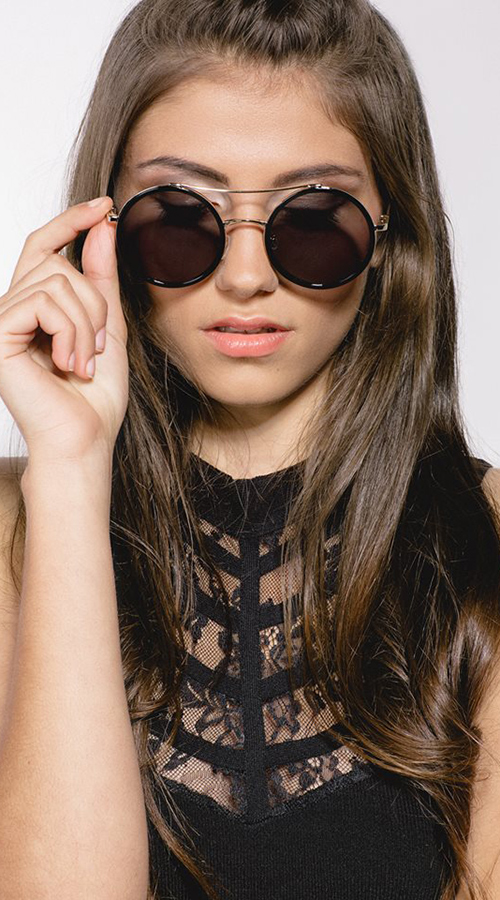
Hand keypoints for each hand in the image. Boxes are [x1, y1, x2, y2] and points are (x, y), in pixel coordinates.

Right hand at [0, 197, 128, 464]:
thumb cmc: (94, 397)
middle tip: (99, 348)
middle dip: (93, 303)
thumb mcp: (107, 328)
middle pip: (57, 264)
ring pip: (56, 281)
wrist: (83, 439)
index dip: (70, 221)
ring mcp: (1, 321)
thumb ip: (100, 279)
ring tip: (84, 363)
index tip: (103, 205)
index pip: (43, 247)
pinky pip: (43, 301)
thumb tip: (101, 226)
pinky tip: (69, 364)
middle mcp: (11, 309)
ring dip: (87, 325)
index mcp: (34, 307)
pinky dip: (71, 332)